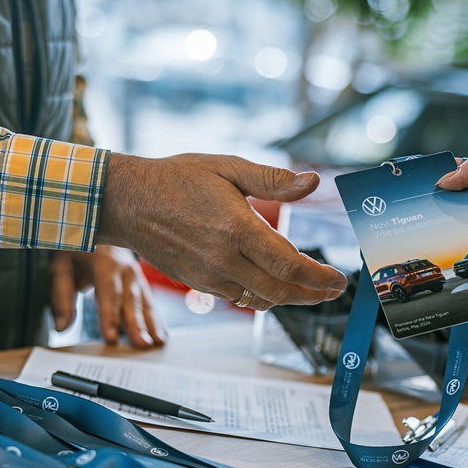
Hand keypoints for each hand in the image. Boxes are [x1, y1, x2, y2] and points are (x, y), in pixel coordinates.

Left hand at [49, 246, 165, 347]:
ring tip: (157, 343)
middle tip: (142, 345)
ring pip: (145, 302)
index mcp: (104, 261)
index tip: (112, 337)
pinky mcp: (141, 282)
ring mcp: (136, 274)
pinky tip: (162, 335)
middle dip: (137, 324)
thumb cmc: (78, 249)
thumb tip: (61, 326)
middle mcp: (125, 267)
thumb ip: (61, 297)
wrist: (99, 226)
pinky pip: (150, 303)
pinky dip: (157, 320)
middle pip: (131, 299)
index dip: (110, 315)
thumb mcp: (61, 267)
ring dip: (152, 323)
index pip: (108, 292)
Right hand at [95, 153, 347, 309]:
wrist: (128, 201)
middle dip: (312, 295)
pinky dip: (263, 296)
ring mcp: (209, 276)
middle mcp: (223, 258)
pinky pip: (239, 298)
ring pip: (260, 300)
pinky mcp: (198, 283)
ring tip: (309, 290)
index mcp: (236, 228)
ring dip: (289, 299)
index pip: (289, 265)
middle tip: (331, 290)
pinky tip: (274, 285)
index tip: (339, 280)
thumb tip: (312, 183)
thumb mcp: (227, 166)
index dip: (319, 278)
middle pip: (280, 291)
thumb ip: (272, 178)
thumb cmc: (176, 179)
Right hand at [435, 157, 467, 276]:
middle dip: (440, 201)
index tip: (423, 179)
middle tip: (424, 202)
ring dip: (448, 223)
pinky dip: (459, 243)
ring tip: (436, 221)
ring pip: (457, 223)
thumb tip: (446, 178)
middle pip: (454, 200)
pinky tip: (451, 240)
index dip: (442, 175)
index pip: (460, 174)